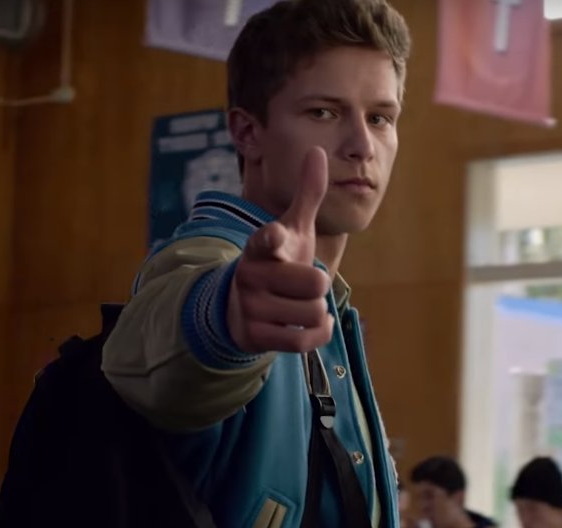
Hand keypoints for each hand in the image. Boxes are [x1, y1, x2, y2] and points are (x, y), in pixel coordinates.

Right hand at [227, 147, 332, 352]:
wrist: (241, 306)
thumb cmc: (277, 262)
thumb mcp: (292, 229)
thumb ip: (307, 193)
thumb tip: (317, 151)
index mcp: (262, 244)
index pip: (266, 239)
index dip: (273, 238)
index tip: (275, 235)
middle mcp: (252, 274)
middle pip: (314, 284)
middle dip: (320, 286)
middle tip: (307, 284)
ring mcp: (251, 306)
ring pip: (312, 314)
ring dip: (318, 312)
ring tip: (303, 305)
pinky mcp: (255, 336)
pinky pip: (304, 341)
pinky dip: (318, 333)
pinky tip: (314, 323)